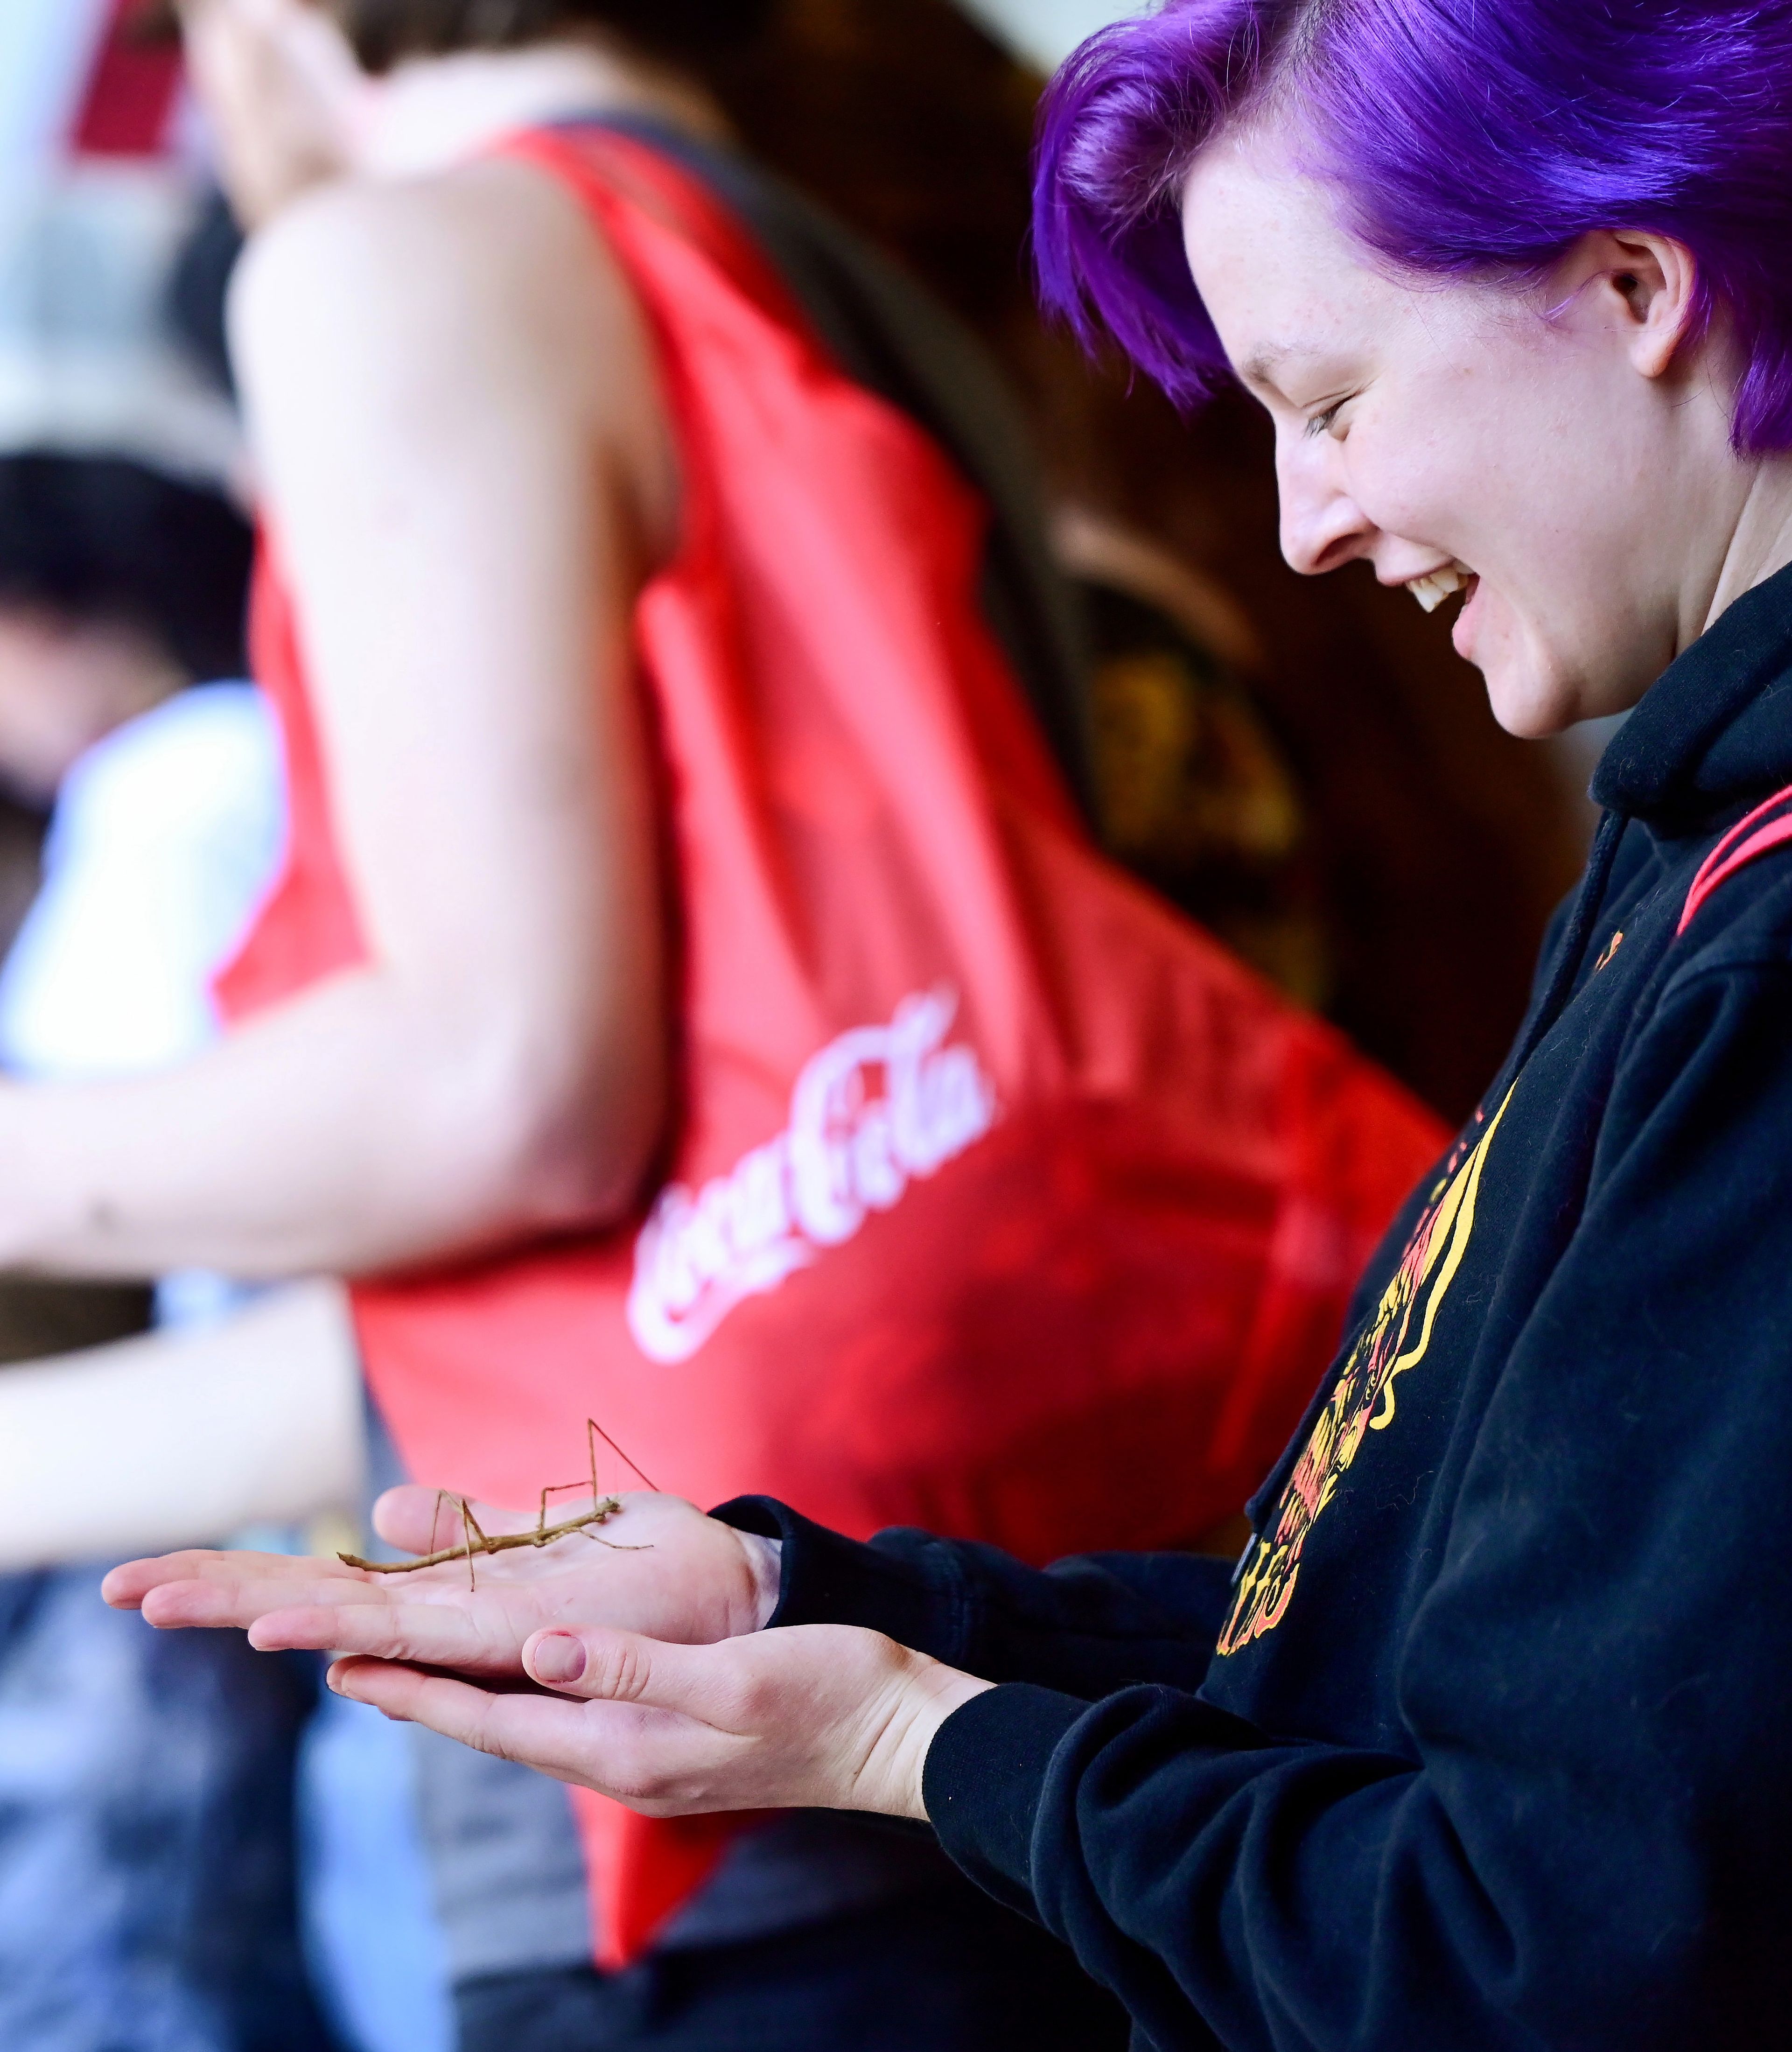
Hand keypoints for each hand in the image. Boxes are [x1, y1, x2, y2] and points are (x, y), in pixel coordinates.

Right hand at [102, 1488, 780, 1675]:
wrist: (749, 1599)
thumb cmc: (661, 1568)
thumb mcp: (551, 1528)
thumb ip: (467, 1524)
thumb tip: (382, 1508)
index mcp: (455, 1593)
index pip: (328, 1581)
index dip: (243, 1573)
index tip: (158, 1566)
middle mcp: (456, 1621)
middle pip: (316, 1602)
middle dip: (220, 1592)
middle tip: (119, 1585)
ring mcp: (484, 1631)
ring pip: (350, 1619)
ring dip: (258, 1606)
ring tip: (166, 1596)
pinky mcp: (523, 1632)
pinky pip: (425, 1629)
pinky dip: (351, 1626)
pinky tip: (292, 1625)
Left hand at [329, 1621, 992, 1822]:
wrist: (900, 1733)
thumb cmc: (830, 1692)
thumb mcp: (735, 1675)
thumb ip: (636, 1666)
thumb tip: (540, 1648)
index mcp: (630, 1750)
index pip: (498, 1721)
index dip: (419, 1692)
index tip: (345, 1667)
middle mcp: (625, 1764)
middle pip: (499, 1729)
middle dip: (421, 1696)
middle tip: (346, 1663)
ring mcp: (650, 1759)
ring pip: (531, 1725)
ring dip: (465, 1696)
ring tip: (402, 1664)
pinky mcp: (674, 1743)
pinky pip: (572, 1720)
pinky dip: (522, 1694)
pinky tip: (510, 1673)